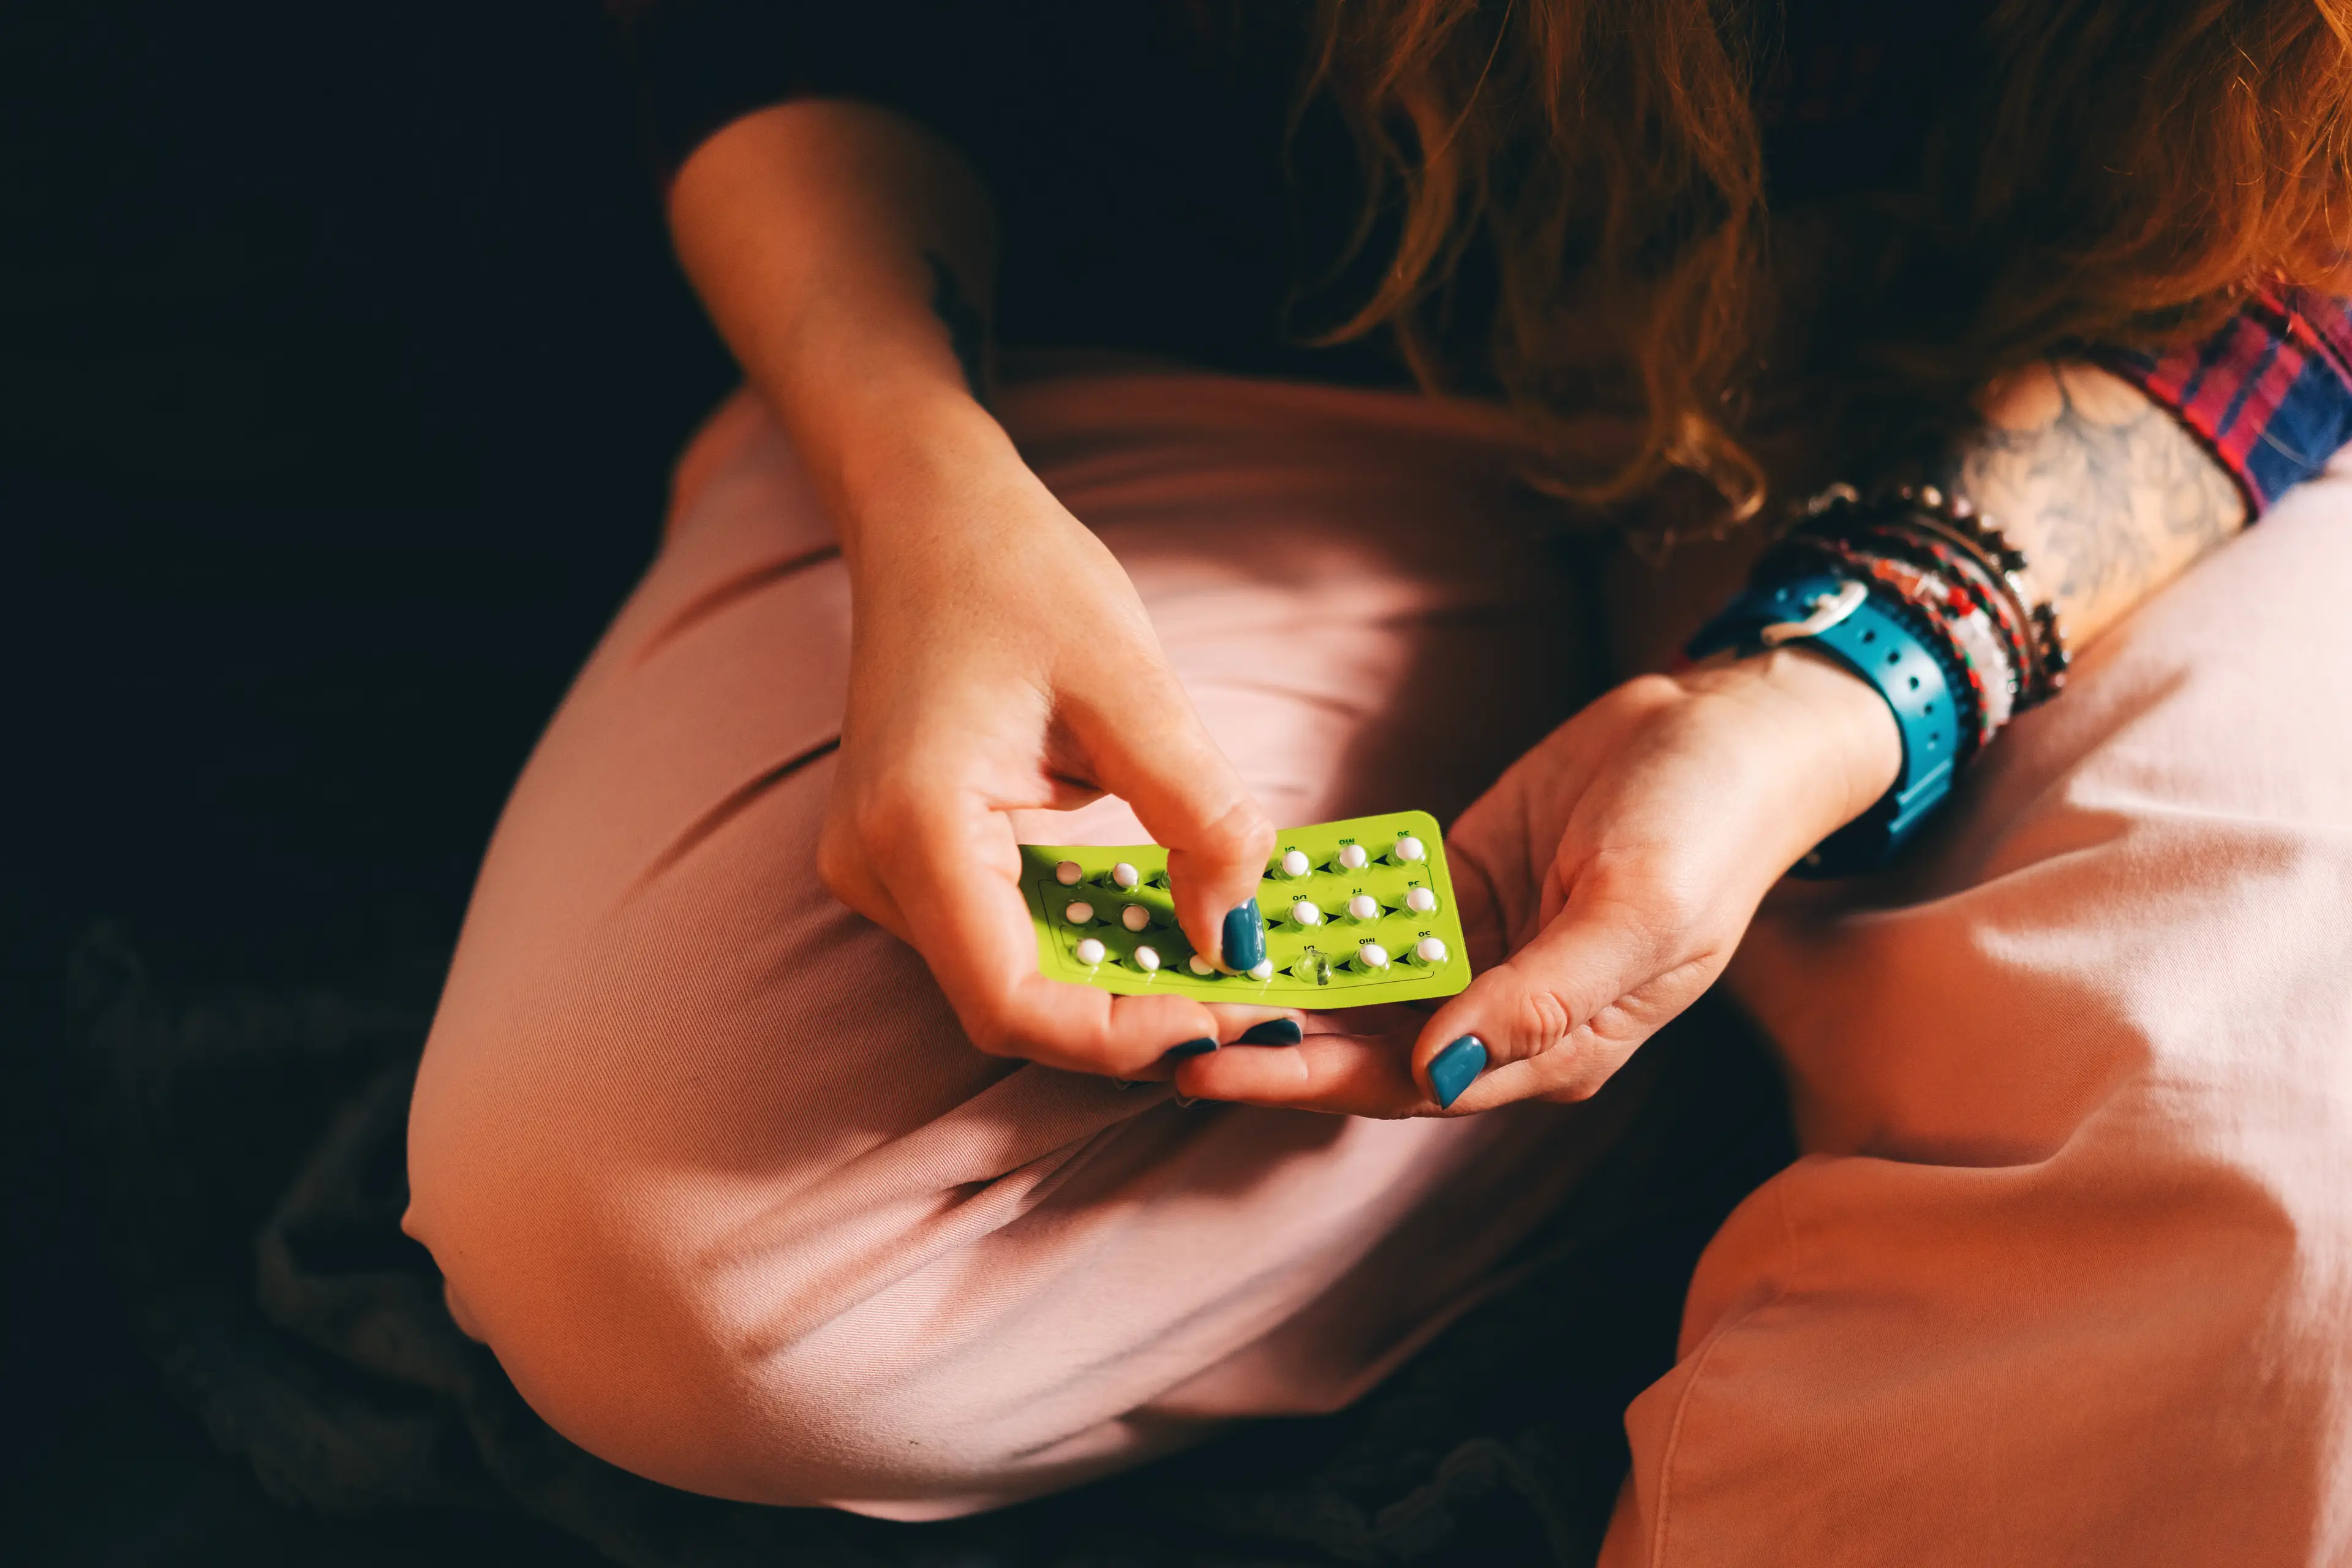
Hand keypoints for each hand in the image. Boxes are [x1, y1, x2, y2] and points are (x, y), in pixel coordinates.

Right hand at [816, 421, 1282, 1077]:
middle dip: (1133, 1022)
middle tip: (1248, 1008)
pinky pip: (1005, 934)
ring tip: (1221, 969)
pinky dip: (1088, 943)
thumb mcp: (1133, 687)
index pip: (1010, 1001)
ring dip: (1117, 989)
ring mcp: (883, 867)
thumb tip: (1236, 935)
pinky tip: (1163, 925)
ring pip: (1011, 979)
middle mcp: (877, 867)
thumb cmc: (1019, 575)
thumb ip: (1197, 816)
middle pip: (1012, 1004)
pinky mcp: (910, 856)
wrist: (933, 515)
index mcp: (914, 826)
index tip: (1224, 1019)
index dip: (1120, 1036)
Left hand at [1172, 650, 1899, 1113]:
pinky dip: (1309, 905)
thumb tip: (1437, 1071)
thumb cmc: (1708, 829)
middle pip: (1362, 1044)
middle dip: (1264, 1040)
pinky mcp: (1455, 883)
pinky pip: (1369, 905)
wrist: (1728, 730)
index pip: (1407, 1085)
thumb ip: (1542, 1000)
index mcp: (1553, 1046)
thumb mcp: (1638, 916)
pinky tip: (1234, 899)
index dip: (1308, 1079)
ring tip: (1170, 970)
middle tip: (1159, 1027)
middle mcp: (1501, 1011)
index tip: (1214, 1065)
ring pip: (1354, 979)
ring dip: (1275, 978)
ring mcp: (1474, 946)